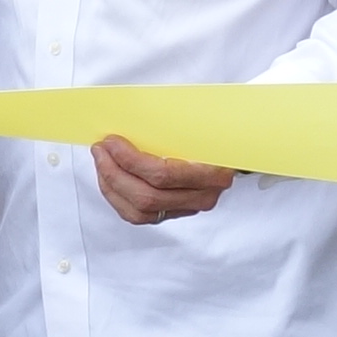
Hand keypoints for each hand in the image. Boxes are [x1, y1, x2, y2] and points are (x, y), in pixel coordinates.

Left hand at [92, 134, 236, 226]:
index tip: (112, 141)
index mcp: (213, 173)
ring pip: (139, 211)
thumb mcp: (200, 125)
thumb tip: (131, 121)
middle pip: (147, 196)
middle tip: (100, 150)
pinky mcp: (172, 212)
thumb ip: (172, 127)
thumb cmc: (215, 134)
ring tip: (101, 162)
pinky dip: (117, 197)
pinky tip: (109, 178)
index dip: (131, 160)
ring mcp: (187, 208)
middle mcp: (202, 196)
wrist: (236, 148)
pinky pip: (137, 215)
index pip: (163, 175)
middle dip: (115, 172)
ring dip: (112, 186)